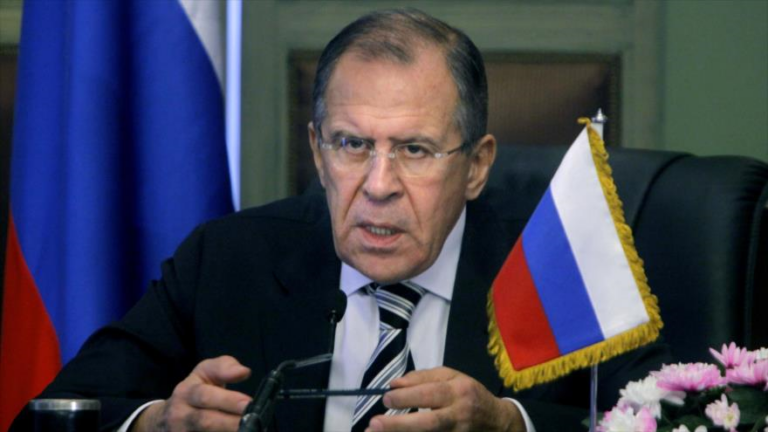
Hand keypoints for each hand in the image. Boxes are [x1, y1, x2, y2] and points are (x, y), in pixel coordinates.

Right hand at [132, 355, 251, 431]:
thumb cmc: (195, 391)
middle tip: (254, 420)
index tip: (248, 403)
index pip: (206, 396)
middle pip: (206, 421)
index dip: (228, 400)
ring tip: (250, 429)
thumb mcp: (204, 373)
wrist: (167, 418)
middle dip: (231, 422)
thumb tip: (243, 371)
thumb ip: (224, 367)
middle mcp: (180, 416)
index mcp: (185, 393)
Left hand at [365, 367, 524, 431]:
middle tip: (374, 424)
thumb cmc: (468, 393)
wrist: (497, 422)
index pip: (430, 394)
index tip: (386, 398)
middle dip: (399, 425)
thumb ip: (422, 378)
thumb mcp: (451, 376)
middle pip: (428, 423)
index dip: (407, 397)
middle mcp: (459, 415)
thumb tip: (394, 384)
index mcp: (459, 391)